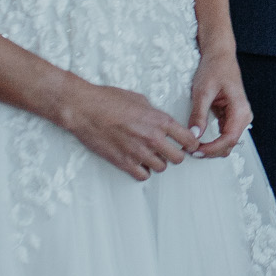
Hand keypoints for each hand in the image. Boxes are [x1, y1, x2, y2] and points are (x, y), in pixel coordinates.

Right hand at [56, 79, 194, 179]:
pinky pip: (143, 175)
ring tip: (150, 156)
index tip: (189, 145)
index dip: (191, 144)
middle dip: (176, 155)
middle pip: (178, 158)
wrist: (85, 109)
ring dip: (158, 163)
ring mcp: (138, 152)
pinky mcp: (123, 162)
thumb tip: (162, 122)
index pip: (188, 139)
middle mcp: (152, 138)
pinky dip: (143, 171)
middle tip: (168, 152)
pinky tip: (138, 163)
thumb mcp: (140, 99)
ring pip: (161, 168)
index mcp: (160, 120)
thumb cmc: (109, 99)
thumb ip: (155, 114)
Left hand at [186, 45, 252, 158]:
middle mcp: (243, 115)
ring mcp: (238, 117)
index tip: (196, 150)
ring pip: (227, 142)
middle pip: (229, 144)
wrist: (220, 56)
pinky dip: (213, 141)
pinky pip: (224, 135)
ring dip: (212, 148)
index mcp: (240, 109)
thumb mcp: (202, 91)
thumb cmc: (214, 68)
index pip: (229, 138)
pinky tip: (199, 140)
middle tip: (190, 151)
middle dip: (211, 151)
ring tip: (193, 147)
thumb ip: (199, 114)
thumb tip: (194, 135)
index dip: (212, 149)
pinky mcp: (231, 117)